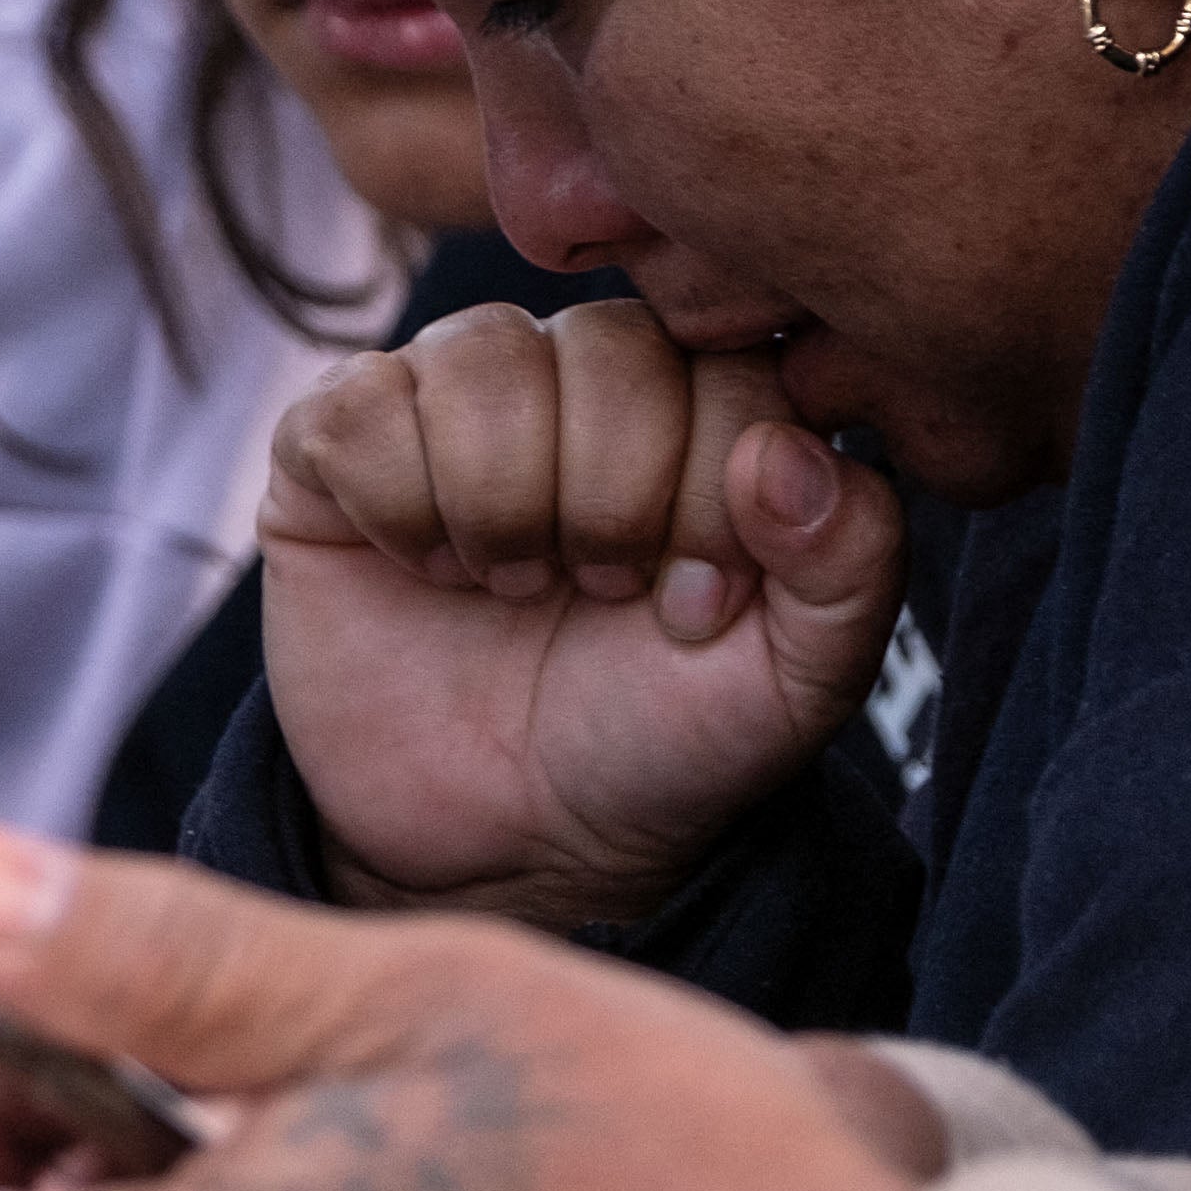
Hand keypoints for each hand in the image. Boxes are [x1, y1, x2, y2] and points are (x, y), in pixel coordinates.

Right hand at [262, 301, 906, 925]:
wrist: (510, 843)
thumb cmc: (660, 740)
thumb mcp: (794, 683)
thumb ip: (851, 565)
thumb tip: (789, 451)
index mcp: (706, 398)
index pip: (729, 363)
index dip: (713, 497)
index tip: (694, 610)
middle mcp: (583, 369)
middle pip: (606, 347)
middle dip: (610, 505)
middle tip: (598, 599)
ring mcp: (456, 391)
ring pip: (480, 358)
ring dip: (502, 505)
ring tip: (512, 587)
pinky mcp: (339, 439)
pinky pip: (362, 407)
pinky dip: (399, 507)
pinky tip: (425, 568)